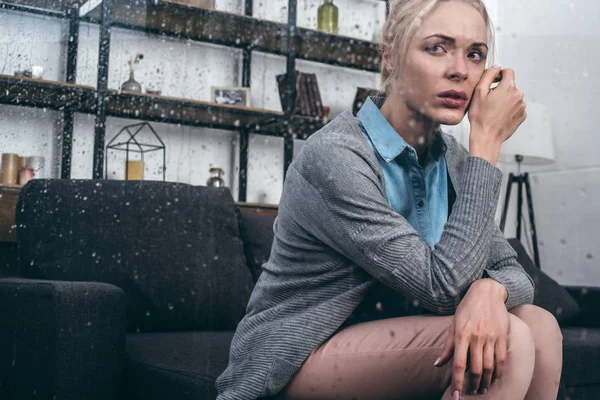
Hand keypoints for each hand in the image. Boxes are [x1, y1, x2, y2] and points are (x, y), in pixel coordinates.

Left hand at [434, 279, 508, 397]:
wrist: (486, 292)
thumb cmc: (466, 309)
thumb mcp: (453, 325)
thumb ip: (447, 346)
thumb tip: (437, 364)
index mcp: (461, 334)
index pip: (458, 364)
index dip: (457, 382)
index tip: (456, 396)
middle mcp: (476, 337)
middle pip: (475, 369)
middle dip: (472, 385)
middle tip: (471, 393)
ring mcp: (491, 337)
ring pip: (489, 367)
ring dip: (485, 382)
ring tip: (482, 389)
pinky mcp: (503, 336)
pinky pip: (502, 359)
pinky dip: (498, 372)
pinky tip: (494, 378)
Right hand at [468, 67, 526, 164]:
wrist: (487, 137)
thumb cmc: (481, 118)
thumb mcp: (479, 92)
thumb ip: (488, 75)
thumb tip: (496, 67)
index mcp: (508, 87)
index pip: (508, 71)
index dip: (499, 75)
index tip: (493, 82)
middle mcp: (518, 95)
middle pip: (510, 85)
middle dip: (501, 89)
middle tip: (489, 100)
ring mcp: (521, 106)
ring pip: (513, 96)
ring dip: (505, 99)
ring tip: (493, 110)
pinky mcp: (522, 115)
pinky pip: (516, 107)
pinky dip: (509, 109)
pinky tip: (499, 115)